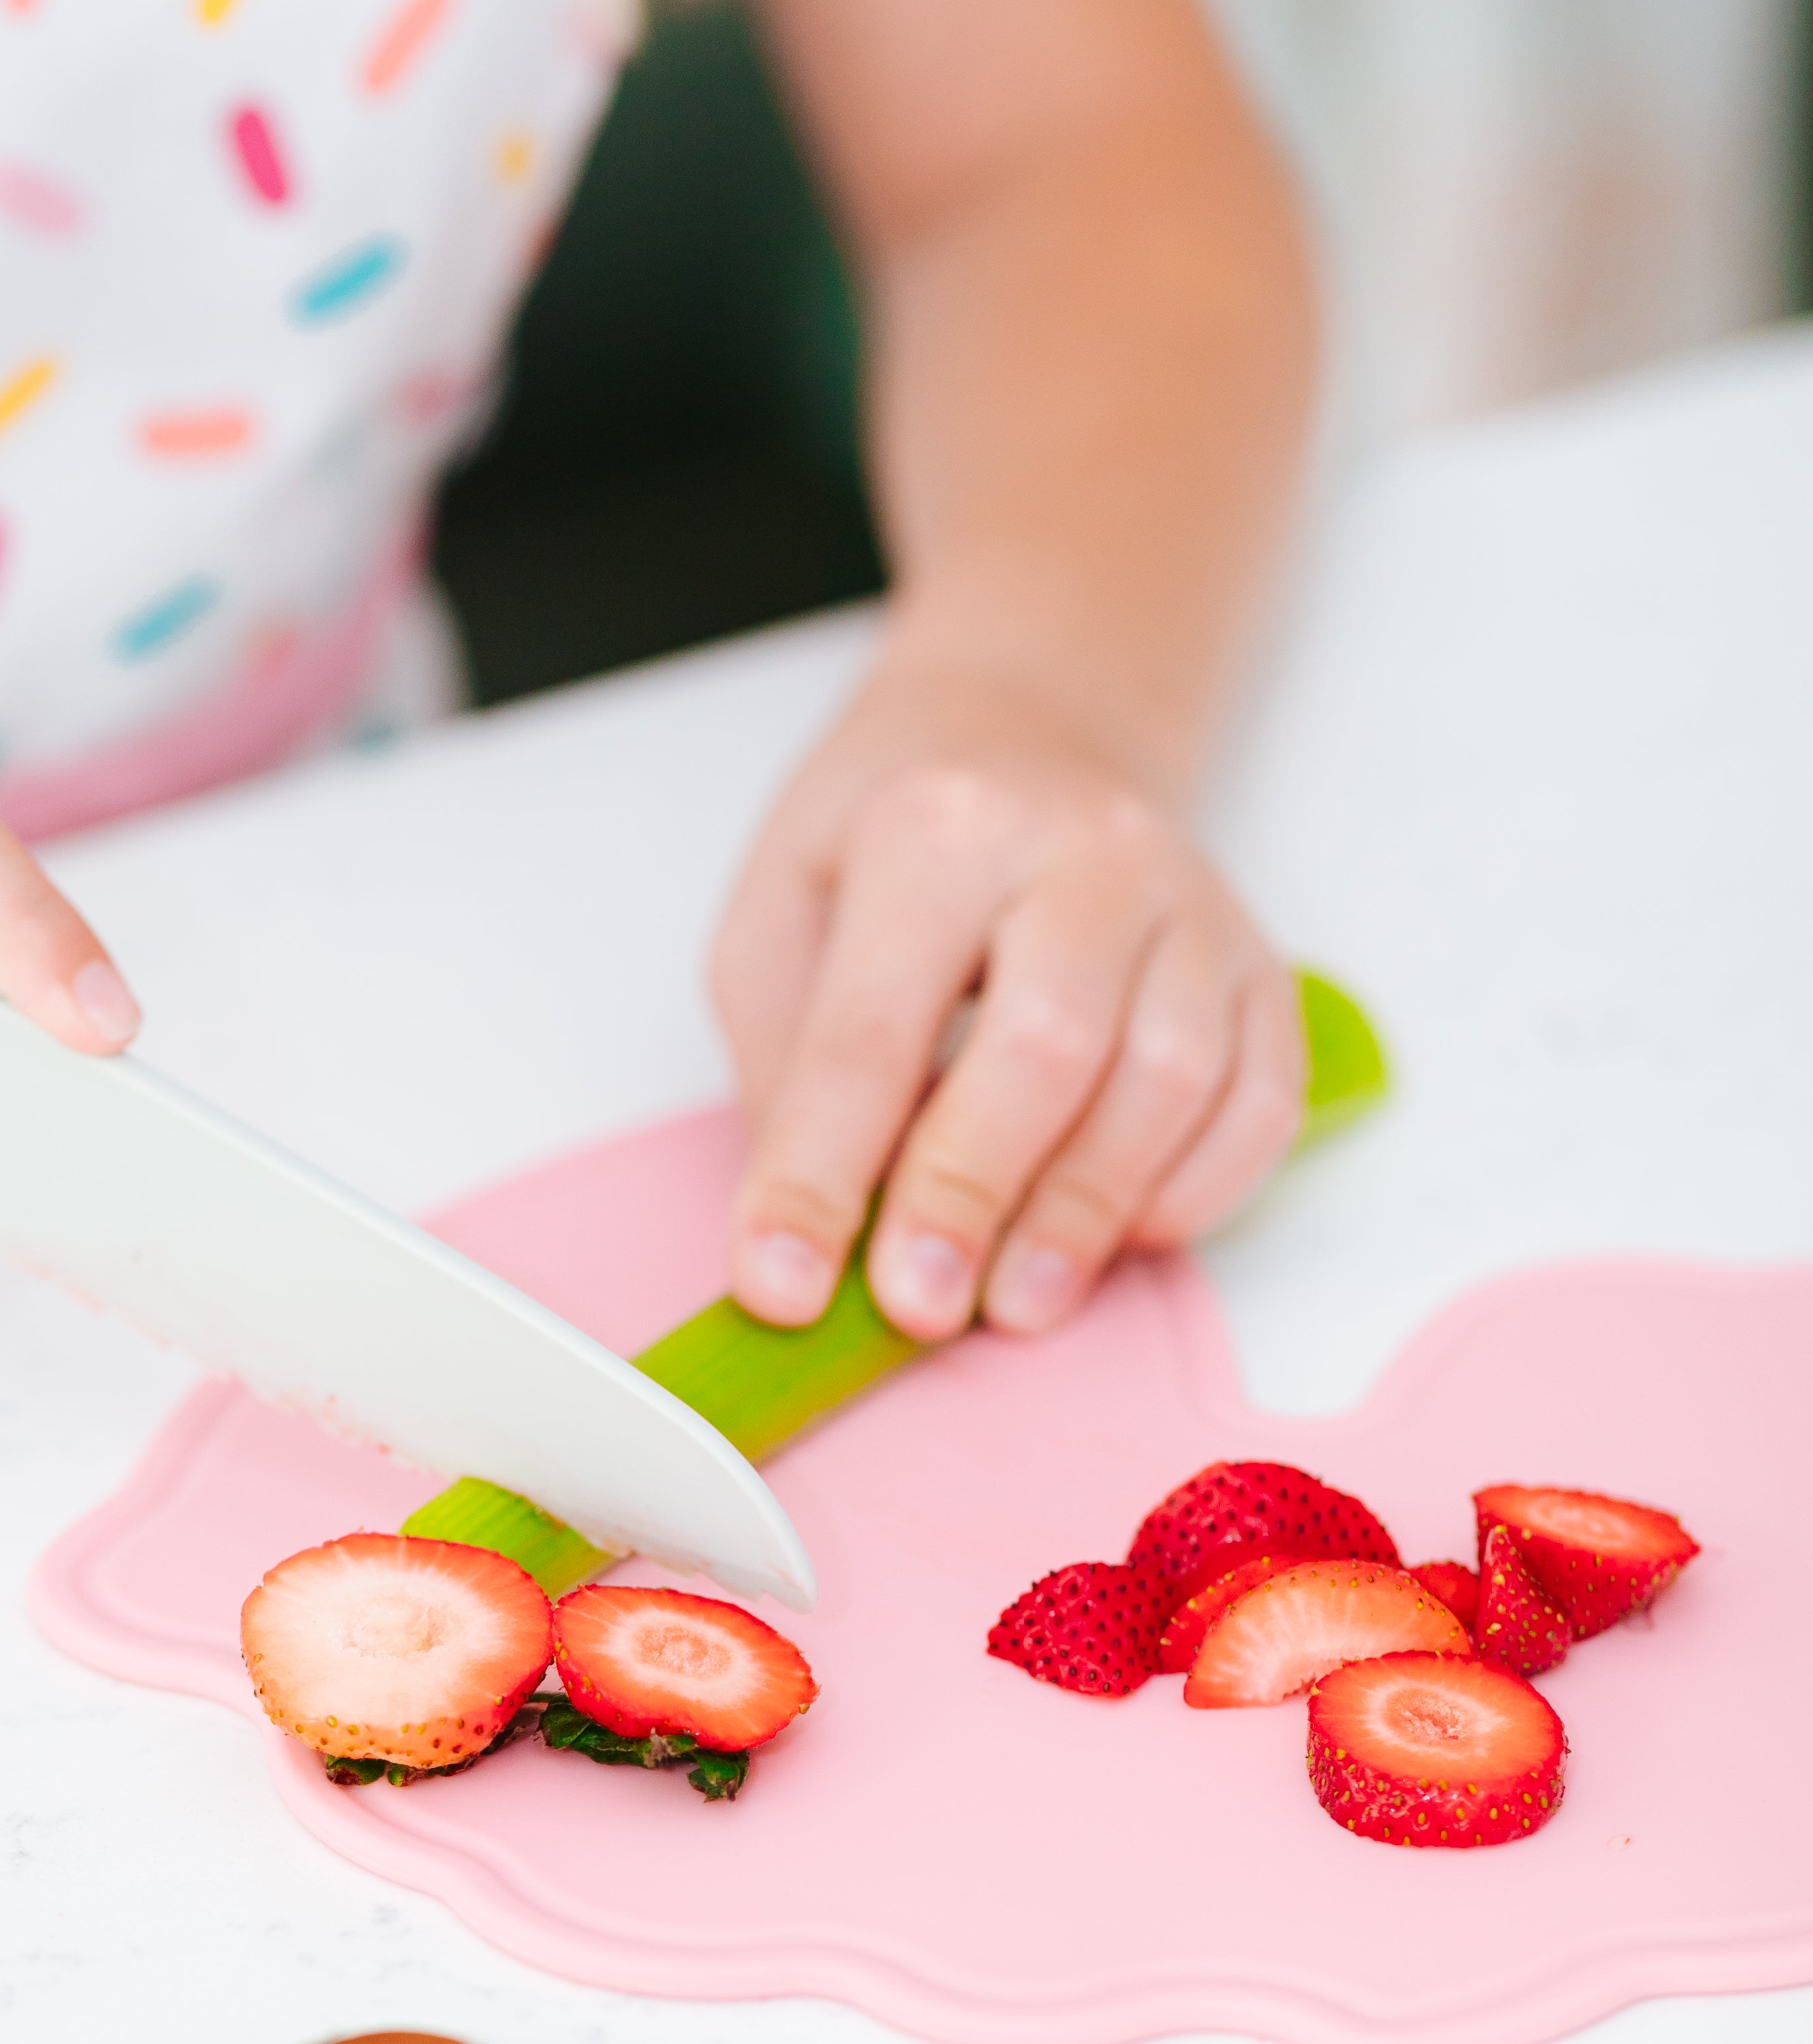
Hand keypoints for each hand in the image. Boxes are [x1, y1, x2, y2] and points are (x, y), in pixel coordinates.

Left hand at [712, 650, 1301, 1338]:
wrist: (1028, 733)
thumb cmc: (891, 841)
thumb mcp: (782, 915)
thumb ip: (792, 1069)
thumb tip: (814, 1236)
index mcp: (938, 827)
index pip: (870, 1033)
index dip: (821, 1176)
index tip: (783, 1289)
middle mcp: (1086, 850)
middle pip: (1045, 1048)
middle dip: (972, 1197)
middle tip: (918, 1309)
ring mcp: (1193, 904)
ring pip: (1172, 1081)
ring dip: (1087, 1214)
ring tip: (1013, 1305)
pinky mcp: (1261, 964)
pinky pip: (1261, 1101)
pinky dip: (1195, 1193)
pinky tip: (1121, 1240)